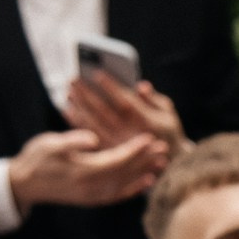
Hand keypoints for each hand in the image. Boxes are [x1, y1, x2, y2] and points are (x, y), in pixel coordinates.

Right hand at [6, 126, 168, 214]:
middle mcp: (91, 187)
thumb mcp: (50, 143)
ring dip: (143, 174)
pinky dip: (132, 190)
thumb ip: (73, 141)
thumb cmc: (36, 158)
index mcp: (83, 171)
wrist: (23, 183)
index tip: (149, 138)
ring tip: (161, 163)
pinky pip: (116, 196)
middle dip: (145, 160)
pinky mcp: (90, 199)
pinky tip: (145, 182)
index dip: (134, 149)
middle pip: (126, 173)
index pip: (116, 159)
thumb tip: (92, 139)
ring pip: (124, 185)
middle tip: (164, 148)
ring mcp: (91, 196)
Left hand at [64, 67, 186, 156]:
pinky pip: (90, 137)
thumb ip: (154, 99)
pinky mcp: (110, 154)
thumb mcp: (169, 114)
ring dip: (80, 108)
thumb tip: (141, 86)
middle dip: (88, 95)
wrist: (168, 166)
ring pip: (94, 126)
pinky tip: (69, 110)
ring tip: (69, 92)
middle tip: (73, 79)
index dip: (111, 87)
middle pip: (104, 113)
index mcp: (147, 123)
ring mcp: (119, 146)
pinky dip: (78, 124)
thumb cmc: (168, 133)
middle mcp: (131, 136)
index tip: (97, 73)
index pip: (126, 102)